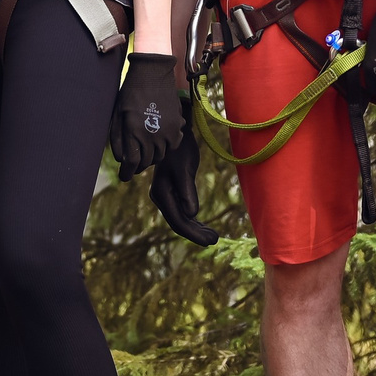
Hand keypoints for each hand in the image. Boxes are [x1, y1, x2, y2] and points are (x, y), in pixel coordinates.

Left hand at [109, 53, 184, 174]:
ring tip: (144, 152)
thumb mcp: (118, 115)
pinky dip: (165, 147)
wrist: (152, 73)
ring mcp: (167, 132)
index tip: (124, 176)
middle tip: (133, 164)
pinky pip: (172, 145)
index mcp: (134, 132)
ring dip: (151, 157)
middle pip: (146, 162)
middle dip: (138, 165)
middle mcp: (152, 135)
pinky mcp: (177, 126)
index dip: (126, 172)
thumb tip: (121, 159)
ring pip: (160, 156)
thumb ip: (118, 139)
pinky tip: (158, 141)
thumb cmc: (130, 92)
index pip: (131, 163)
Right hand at [148, 131, 216, 245]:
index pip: (178, 221)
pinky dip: (192, 219)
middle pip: (178, 222)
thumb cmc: (180, 149)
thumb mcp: (185, 169)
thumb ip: (187, 191)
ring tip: (213, 235)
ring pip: (180, 218)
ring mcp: (165, 195)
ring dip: (195, 228)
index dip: (194, 234)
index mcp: (162, 194)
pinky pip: (181, 210)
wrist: (173, 134)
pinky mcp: (171, 191)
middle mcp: (161, 197)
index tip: (211, 241)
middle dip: (196, 234)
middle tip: (215, 240)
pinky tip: (203, 224)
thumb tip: (192, 214)